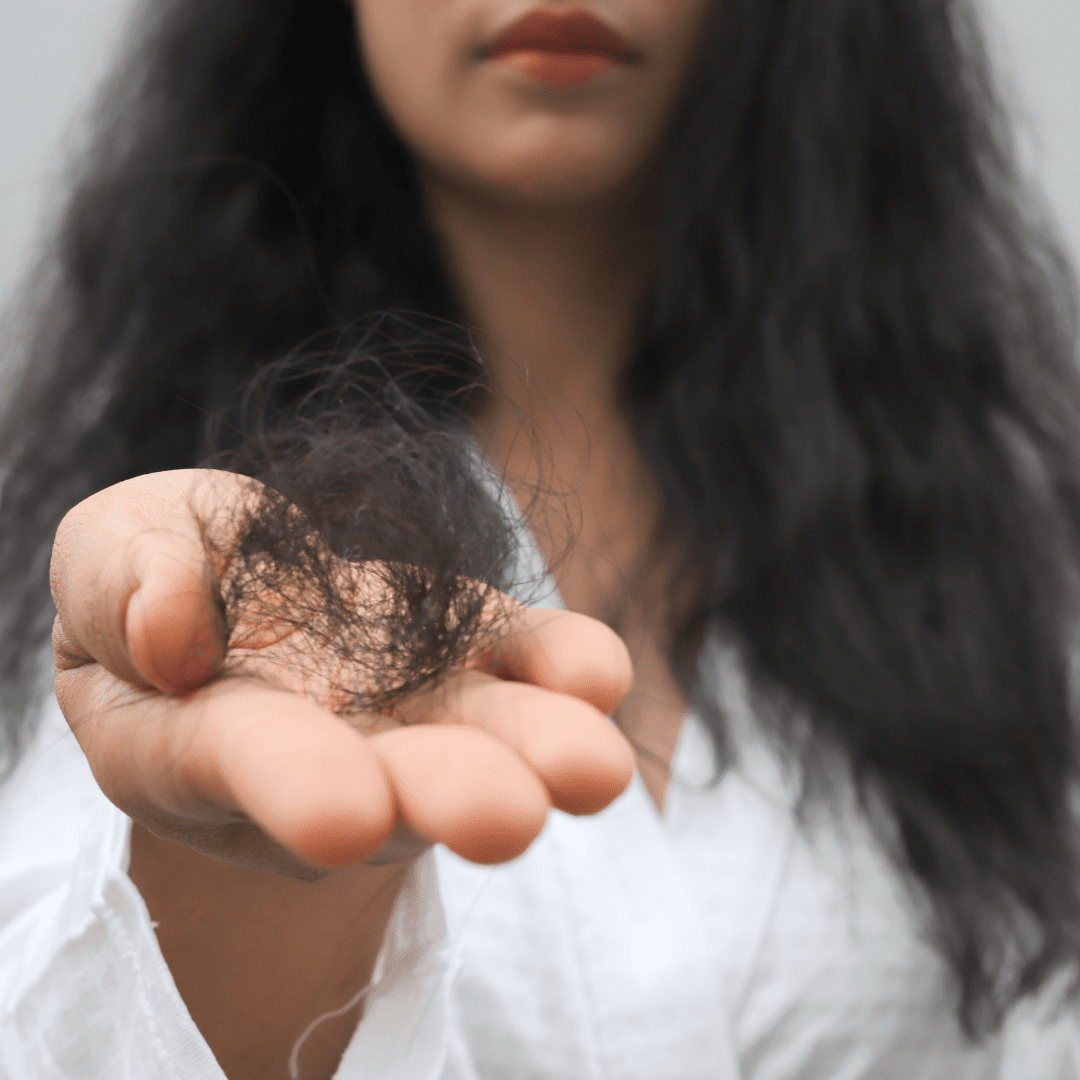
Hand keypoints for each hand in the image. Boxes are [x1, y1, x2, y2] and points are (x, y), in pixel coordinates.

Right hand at [50, 469, 635, 876]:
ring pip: (482, 739)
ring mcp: (416, 706)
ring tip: (593, 769)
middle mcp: (329, 748)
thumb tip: (172, 631)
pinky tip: (598, 675)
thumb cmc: (162, 573)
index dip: (295, 787)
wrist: (243, 576)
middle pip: (394, 784)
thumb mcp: (109, 559)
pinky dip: (566, 670)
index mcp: (206, 740)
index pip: (249, 768)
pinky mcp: (477, 651)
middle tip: (507, 817)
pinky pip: (528, 666)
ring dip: (539, 752)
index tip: (344, 817)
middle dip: (449, 795)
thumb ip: (122, 585)